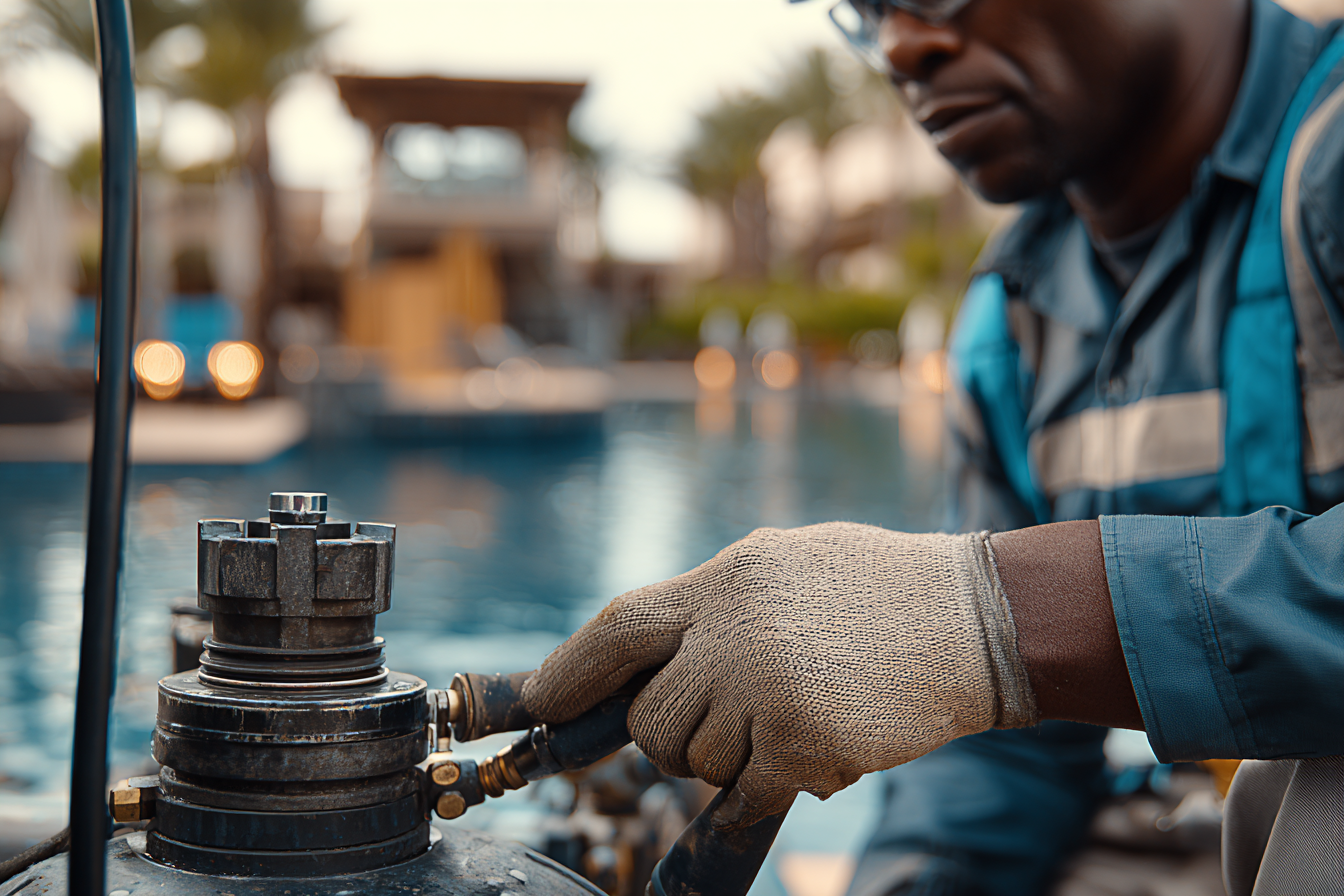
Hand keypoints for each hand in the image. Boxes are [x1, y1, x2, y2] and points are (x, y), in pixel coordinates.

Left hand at [522, 523, 1037, 824]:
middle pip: (650, 715)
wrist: (976, 617)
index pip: (620, 627)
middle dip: (671, 735)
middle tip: (725, 723)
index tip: (538, 706)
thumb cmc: (879, 589)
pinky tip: (802, 757)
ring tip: (795, 716)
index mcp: (725, 581)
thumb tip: (648, 654)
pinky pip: (741, 793)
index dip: (569, 672)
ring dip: (729, 757)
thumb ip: (714, 606)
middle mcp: (733, 633)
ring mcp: (764, 690)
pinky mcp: (801, 743)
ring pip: (692, 759)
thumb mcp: (783, 565)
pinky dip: (756, 790)